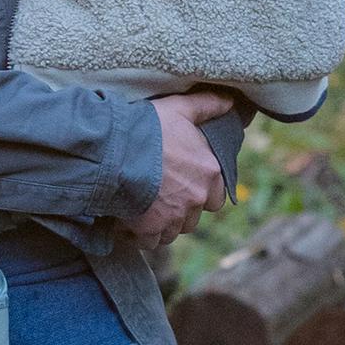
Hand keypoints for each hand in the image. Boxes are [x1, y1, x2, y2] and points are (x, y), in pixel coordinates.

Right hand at [124, 91, 234, 247]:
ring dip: (160, 225)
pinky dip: (140, 235)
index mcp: (210, 171)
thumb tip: (229, 102)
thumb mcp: (179, 108)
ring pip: (172, 232)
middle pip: (192, 218)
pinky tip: (129, 222)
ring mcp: (174, 216)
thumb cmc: (148, 127)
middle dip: (179, 212)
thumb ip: (207, 106)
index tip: (182, 186)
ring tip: (142, 210)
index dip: (199, 194)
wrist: (114, 149)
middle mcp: (196, 197)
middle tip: (159, 198)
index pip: (215, 198)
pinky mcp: (150, 229)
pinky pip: (150, 242)